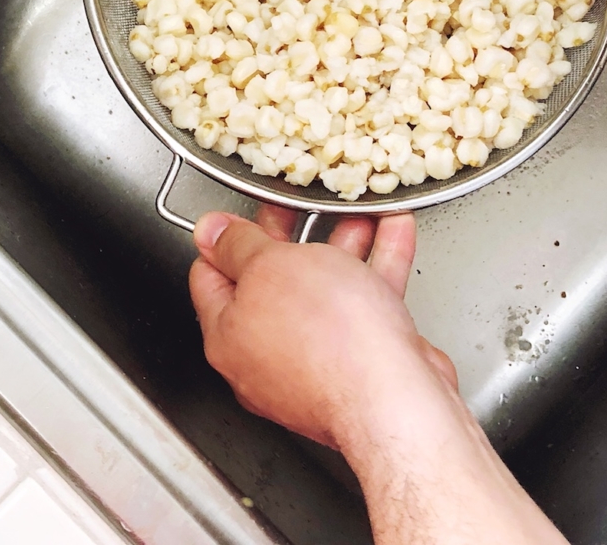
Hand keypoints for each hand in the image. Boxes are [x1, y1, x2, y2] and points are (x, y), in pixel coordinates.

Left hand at [190, 206, 567, 544]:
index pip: (212, 275)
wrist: (397, 400)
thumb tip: (209, 232)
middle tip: (305, 205)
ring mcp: (316, 363)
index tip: (248, 211)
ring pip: (326, 290)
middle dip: (296, 235)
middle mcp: (267, 357)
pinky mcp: (360, 365)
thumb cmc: (330, 341)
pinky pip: (364, 304)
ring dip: (344, 245)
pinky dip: (378, 266)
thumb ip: (238, 245)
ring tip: (359, 211)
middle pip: (274, 282)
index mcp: (229, 335)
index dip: (227, 236)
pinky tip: (393, 234)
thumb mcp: (270, 267)